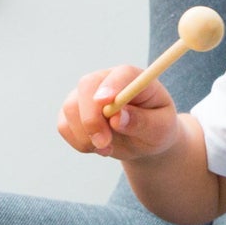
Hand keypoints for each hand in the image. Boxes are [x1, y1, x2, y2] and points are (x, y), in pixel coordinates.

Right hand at [56, 65, 179, 160]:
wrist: (145, 140)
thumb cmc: (158, 129)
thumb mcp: (161, 128)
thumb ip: (143, 122)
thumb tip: (117, 118)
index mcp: (133, 78)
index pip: (120, 74)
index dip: (111, 86)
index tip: (106, 103)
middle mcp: (106, 80)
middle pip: (86, 86)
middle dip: (91, 118)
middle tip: (104, 143)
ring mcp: (86, 94)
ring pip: (70, 108)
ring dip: (85, 136)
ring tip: (108, 150)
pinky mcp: (73, 112)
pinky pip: (64, 125)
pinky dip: (79, 142)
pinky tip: (98, 148)